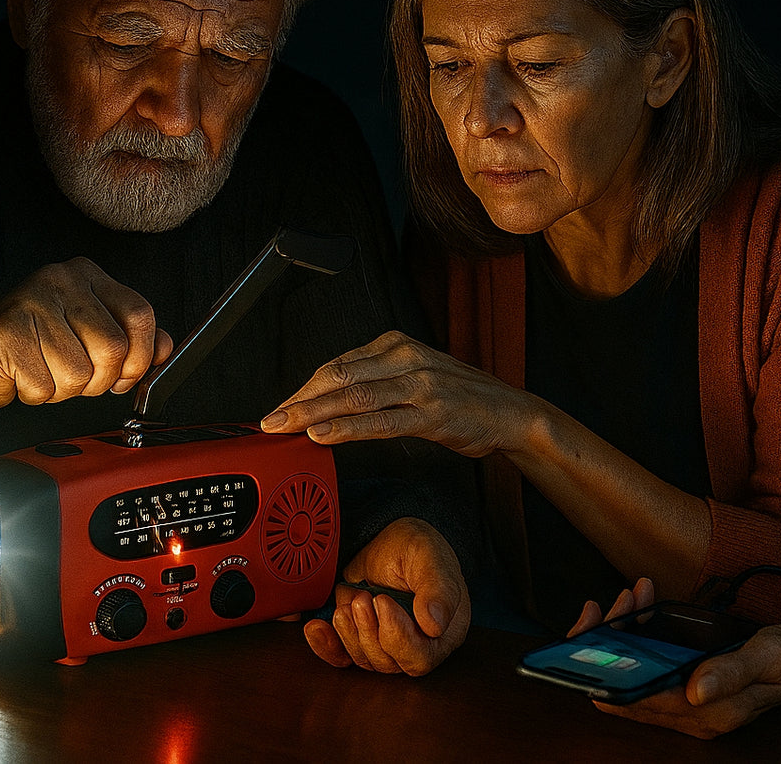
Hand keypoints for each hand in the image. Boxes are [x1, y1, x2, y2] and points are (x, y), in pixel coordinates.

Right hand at [0, 257, 172, 421]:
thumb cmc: (27, 349)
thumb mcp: (86, 337)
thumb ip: (129, 338)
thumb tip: (165, 347)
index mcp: (86, 275)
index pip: (140, 313)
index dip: (141, 355)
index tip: (126, 374)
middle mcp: (61, 279)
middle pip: (114, 348)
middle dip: (99, 380)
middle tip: (75, 378)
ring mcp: (33, 301)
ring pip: (82, 372)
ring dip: (64, 389)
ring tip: (44, 372)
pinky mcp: (8, 331)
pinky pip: (47, 384)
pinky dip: (38, 394)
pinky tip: (22, 376)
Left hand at [261, 331, 536, 458]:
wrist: (511, 413)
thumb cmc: (461, 399)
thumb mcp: (415, 377)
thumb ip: (376, 382)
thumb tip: (329, 402)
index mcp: (396, 345)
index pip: (338, 366)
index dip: (303, 388)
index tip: (280, 408)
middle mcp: (405, 358)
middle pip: (338, 378)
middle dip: (298, 400)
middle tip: (269, 420)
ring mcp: (419, 385)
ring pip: (354, 398)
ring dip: (313, 413)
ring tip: (285, 427)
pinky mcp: (432, 413)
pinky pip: (381, 421)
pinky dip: (347, 428)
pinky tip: (323, 435)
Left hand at [304, 517, 469, 675]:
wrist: (388, 536)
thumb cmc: (416, 547)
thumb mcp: (430, 557)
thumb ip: (437, 589)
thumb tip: (435, 625)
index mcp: (443, 631)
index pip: (419, 657)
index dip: (397, 636)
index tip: (381, 600)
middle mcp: (416, 643)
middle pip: (388, 663)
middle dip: (368, 632)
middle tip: (362, 597)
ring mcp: (385, 643)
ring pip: (364, 660)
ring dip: (349, 632)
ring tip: (350, 599)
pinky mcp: (360, 637)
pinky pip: (341, 656)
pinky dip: (325, 645)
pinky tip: (316, 628)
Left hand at [569, 579, 780, 738]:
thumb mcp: (770, 658)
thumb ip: (732, 673)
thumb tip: (694, 691)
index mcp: (707, 713)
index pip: (634, 699)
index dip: (605, 668)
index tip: (595, 626)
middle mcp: (690, 710)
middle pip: (624, 685)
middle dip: (609, 640)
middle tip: (615, 601)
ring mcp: (687, 696)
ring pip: (633, 668)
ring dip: (624, 628)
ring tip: (634, 592)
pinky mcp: (688, 679)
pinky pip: (649, 659)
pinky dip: (639, 628)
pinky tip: (643, 601)